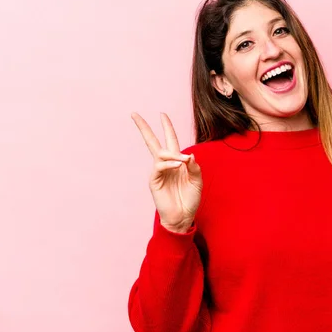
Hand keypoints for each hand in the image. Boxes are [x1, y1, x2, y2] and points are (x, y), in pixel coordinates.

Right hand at [131, 112, 202, 232]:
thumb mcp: (197, 180)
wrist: (183, 216)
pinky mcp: (154, 181)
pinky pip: (159, 166)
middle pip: (153, 142)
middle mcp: (166, 164)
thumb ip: (194, 167)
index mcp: (176, 161)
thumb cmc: (190, 199)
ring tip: (182, 162)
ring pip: (159, 153)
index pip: (170, 140)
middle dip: (144, 128)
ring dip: (172, 154)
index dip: (167, 127)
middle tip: (134, 114)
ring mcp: (158, 172)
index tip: (162, 114)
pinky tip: (176, 165)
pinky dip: (168, 164)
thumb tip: (187, 155)